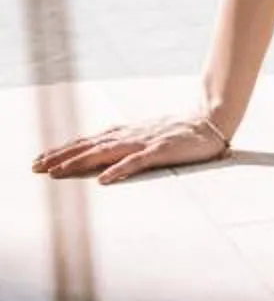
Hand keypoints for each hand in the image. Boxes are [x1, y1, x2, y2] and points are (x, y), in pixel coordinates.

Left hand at [33, 111, 229, 185]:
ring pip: (106, 152)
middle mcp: (130, 135)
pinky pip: (137, 161)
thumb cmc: (178, 133)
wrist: (211, 122)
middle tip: (36, 166)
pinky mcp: (162, 150)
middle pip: (89, 146)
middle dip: (61, 156)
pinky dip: (119, 169)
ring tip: (58, 172)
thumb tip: (99, 156)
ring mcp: (145, 141)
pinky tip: (103, 179)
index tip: (40, 159)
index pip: (88, 141)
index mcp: (126, 133)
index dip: (64, 150)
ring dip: (80, 162)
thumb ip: (124, 145)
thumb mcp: (145, 137)